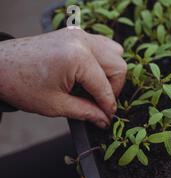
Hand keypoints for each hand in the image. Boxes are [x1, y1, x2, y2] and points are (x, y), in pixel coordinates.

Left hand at [0, 28, 126, 128]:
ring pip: (114, 54)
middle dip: (113, 89)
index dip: (108, 107)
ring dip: (111, 74)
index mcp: (78, 58)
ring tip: (96, 89)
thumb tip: (105, 120)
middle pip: (118, 67)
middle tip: (100, 105)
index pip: (105, 87)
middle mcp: (82, 42)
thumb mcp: (56, 105)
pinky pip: (103, 45)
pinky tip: (91, 76)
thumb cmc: (21, 85)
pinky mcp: (75, 34)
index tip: (107, 119)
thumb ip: (86, 112)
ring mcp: (80, 35)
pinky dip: (103, 61)